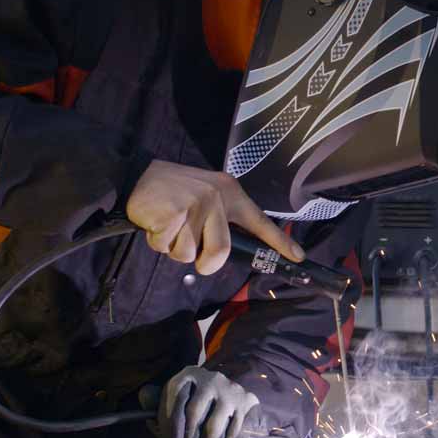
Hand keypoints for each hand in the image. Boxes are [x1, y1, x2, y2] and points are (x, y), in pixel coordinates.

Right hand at [124, 160, 302, 275]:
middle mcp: (217, 199)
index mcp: (230, 194)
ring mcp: (195, 206)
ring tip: (168, 226)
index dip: (280, 243)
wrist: (138, 174)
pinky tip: (155, 222)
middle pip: (220, 252)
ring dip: (173, 248)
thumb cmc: (174, 192)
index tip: (298, 258)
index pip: (260, 222)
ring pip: (187, 254)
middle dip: (204, 263)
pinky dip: (156, 241)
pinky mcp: (172, 214)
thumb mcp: (206, 196)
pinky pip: (165, 246)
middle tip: (193, 255)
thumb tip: (224, 254)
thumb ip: (220, 221)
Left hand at [151, 367, 261, 437]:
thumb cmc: (193, 403)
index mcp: (188, 374)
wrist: (229, 394)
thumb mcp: (174, 399)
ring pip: (214, 425)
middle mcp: (211, 377)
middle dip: (188, 436)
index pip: (176, 398)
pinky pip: (234, 430)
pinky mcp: (247, 400)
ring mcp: (230, 388)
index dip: (171, 425)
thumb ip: (155, 401)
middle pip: (194, 412)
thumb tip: (145, 396)